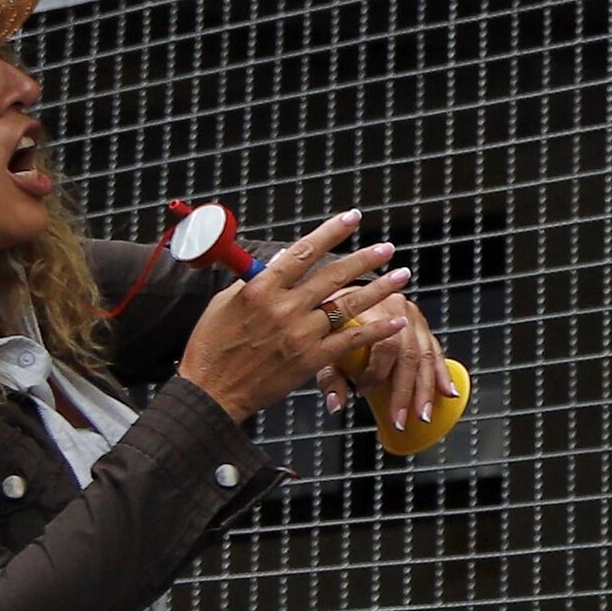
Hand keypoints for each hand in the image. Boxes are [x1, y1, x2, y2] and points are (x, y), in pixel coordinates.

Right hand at [186, 213, 411, 422]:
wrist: (210, 393)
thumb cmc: (211, 347)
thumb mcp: (223, 304)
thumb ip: (254, 281)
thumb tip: (279, 260)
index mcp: (260, 289)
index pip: (302, 251)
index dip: (331, 231)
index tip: (352, 218)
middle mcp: (284, 308)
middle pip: (333, 275)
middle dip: (365, 258)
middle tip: (387, 248)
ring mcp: (299, 334)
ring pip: (348, 305)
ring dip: (379, 289)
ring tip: (401, 276)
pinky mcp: (309, 360)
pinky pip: (350, 341)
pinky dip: (376, 330)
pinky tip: (396, 320)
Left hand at [327, 283, 444, 438]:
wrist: (347, 293)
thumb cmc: (335, 318)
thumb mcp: (324, 343)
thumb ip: (330, 377)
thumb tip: (337, 404)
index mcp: (372, 310)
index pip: (384, 344)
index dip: (376, 372)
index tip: (362, 391)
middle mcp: (397, 309)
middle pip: (409, 353)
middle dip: (406, 391)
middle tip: (401, 418)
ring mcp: (412, 316)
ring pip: (426, 354)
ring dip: (426, 388)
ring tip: (423, 413)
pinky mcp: (421, 324)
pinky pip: (436, 350)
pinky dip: (441, 373)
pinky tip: (447, 391)